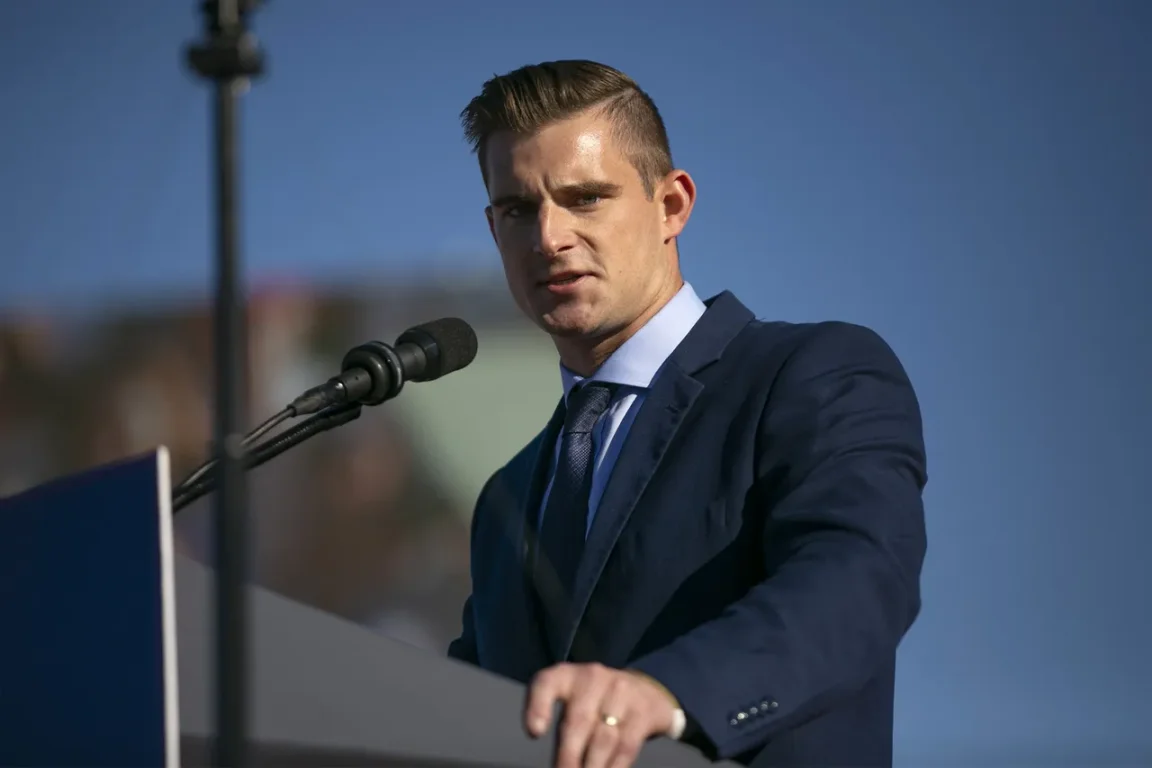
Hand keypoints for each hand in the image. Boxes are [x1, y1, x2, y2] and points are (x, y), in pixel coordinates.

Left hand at [525, 662, 677, 767]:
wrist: (645, 691)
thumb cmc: (597, 704)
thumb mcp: (575, 704)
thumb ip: (564, 729)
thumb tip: (558, 765)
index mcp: (567, 676)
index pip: (546, 683)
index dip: (537, 706)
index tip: (535, 732)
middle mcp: (593, 678)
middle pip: (577, 720)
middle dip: (569, 757)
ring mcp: (621, 691)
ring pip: (603, 738)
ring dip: (593, 766)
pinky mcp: (643, 710)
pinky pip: (626, 745)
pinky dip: (615, 767)